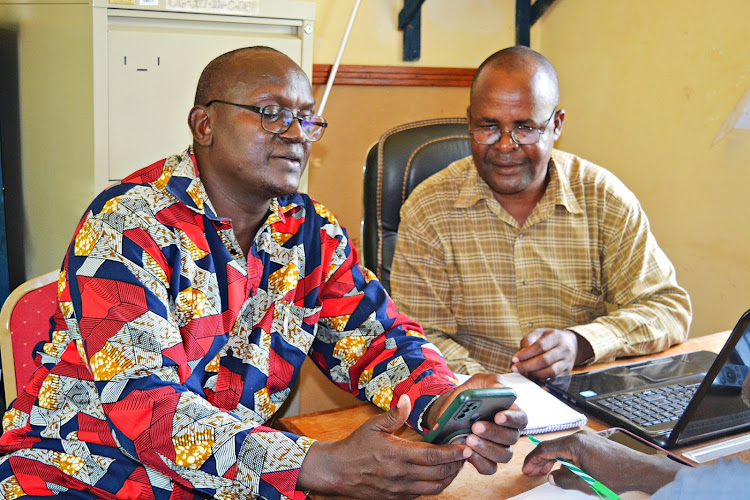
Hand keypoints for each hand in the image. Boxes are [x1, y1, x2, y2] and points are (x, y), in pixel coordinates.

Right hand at [297, 394, 469, 498]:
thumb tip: (407, 399)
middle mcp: (401, 475)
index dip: (453, 453)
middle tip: (466, 453)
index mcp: (397, 455)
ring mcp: (400, 490)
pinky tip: (438, 474)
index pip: (433, 455)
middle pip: (439, 473)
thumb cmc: (355, 447)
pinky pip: (423, 494)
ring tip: (456, 465)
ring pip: (435, 487)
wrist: (337, 472)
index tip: (466, 447)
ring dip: (449, 477)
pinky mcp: (397, 498)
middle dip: (457, 464)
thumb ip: (394, 414)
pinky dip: (436, 485)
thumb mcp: (373, 425)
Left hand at [427, 374, 527, 474]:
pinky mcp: (485, 460)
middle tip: (476, 426)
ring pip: (503, 455)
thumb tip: (501, 389)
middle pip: (511, 438)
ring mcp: (498, 448)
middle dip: (493, 432)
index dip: (512, 419)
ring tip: (468, 438)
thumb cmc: (469, 395)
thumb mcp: (479, 383)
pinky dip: (480, 461)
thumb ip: (492, 383)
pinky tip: (468, 452)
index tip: (498, 416)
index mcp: (511, 413)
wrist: (449, 410)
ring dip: (486, 448)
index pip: (521, 419)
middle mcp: (507, 433)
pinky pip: (489, 467)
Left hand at [511, 328, 592, 378]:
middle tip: (515, 368)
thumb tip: (520, 355)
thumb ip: (528, 340)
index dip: (526, 354)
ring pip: (550, 372)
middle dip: (527, 366)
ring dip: (534, 374)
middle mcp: (564, 349)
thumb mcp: (539, 333)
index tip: (514, 359)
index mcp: (556, 337)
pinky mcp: (567, 372)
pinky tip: (533, 376)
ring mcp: (567, 362)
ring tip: (524, 372)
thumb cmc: (550, 338)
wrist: (571, 344)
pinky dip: (541, 379)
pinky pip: (553, 379)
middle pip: (545, 360)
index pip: (540, 346)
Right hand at [522, 430, 683, 493]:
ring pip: (561, 447)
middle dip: (540, 460)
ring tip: (545, 472)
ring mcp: (586, 438)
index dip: (533, 460)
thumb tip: (552, 477)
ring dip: (552, 459)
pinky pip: (572, 448)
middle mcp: (579, 436)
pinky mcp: (593, 442)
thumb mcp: (585, 483)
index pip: (545, 448)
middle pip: (552, 446)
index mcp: (574, 443)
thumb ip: (564, 480)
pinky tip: (562, 468)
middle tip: (532, 473)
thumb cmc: (616, 475)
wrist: (639, 469)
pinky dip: (563, 457)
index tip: (526, 470)